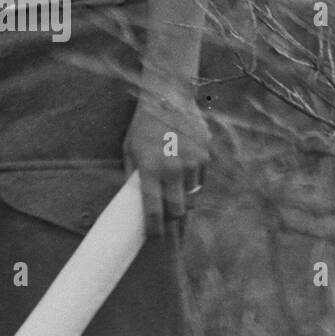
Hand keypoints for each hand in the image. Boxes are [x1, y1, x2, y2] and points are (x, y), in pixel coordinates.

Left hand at [122, 89, 209, 237]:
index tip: (154, 236)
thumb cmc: (143, 126)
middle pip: (178, 211)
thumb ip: (132, 175)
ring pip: (191, 198)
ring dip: (183, 200)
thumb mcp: (129, 148)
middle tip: (166, 218)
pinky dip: (192, 184)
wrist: (168, 98)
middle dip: (172, 218)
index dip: (154, 228)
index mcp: (149, 167)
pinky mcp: (205, 158)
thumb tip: (133, 201)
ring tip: (173, 191)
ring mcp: (192, 164)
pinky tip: (182, 171)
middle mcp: (172, 168)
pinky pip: (199, 182)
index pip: (153, 209)